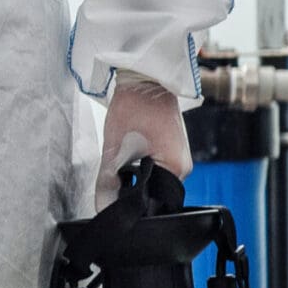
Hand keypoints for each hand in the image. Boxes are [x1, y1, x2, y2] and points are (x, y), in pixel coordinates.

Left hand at [95, 73, 192, 205]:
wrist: (145, 79)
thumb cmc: (133, 107)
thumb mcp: (114, 147)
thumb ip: (108, 180)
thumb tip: (104, 208)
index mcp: (175, 169)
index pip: (155, 203)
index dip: (134, 205)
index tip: (116, 203)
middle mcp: (183, 166)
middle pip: (155, 193)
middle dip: (134, 192)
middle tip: (112, 186)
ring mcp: (179, 158)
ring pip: (154, 181)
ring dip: (136, 179)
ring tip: (119, 171)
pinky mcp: (172, 149)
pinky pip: (157, 168)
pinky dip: (141, 168)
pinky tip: (127, 160)